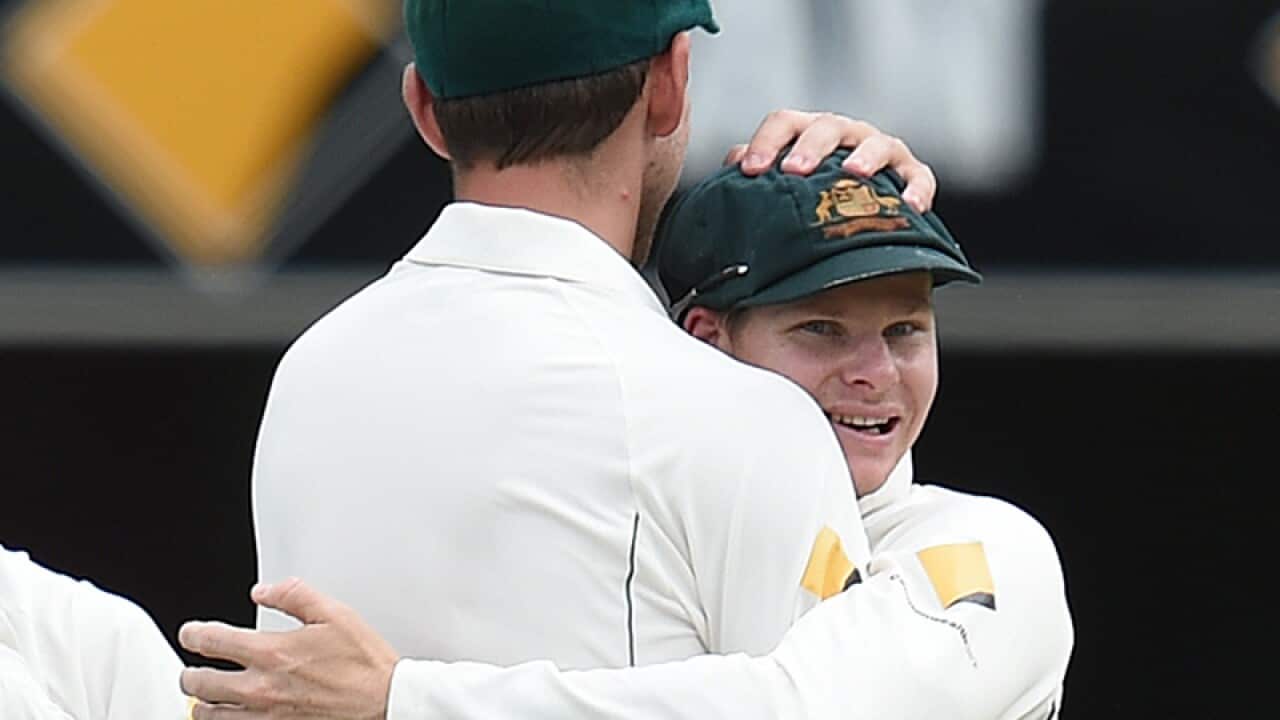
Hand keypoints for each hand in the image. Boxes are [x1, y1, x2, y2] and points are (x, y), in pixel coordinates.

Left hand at [179, 578, 398, 719]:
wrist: (384, 702)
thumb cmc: (364, 663)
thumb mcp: (335, 614)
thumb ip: (294, 595)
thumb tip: (264, 591)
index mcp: (272, 652)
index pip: (212, 641)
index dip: (192, 634)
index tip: (190, 633)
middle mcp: (261, 688)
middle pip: (200, 683)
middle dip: (190, 674)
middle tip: (192, 670)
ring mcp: (266, 716)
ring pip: (210, 714)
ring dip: (202, 704)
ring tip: (203, 699)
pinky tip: (229, 718)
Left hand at [723, 110, 936, 212]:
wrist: (857, 214)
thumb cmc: (809, 196)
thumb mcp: (780, 185)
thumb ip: (754, 177)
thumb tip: (729, 173)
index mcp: (806, 133)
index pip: (783, 123)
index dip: (766, 142)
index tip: (750, 169)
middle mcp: (844, 134)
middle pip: (828, 127)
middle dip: (810, 147)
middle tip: (795, 170)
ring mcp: (880, 151)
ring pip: (876, 144)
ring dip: (865, 156)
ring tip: (853, 173)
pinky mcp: (910, 173)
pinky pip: (918, 177)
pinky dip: (916, 189)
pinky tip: (910, 207)